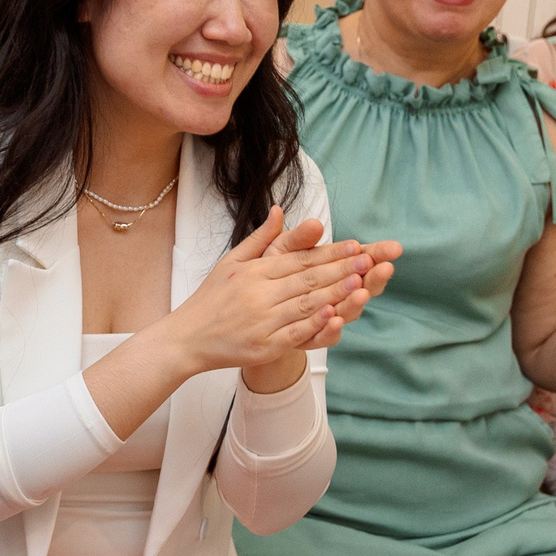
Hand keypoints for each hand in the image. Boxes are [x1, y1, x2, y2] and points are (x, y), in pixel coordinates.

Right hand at [169, 208, 375, 378]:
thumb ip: (260, 238)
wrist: (187, 338)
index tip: (355, 246)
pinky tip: (335, 316)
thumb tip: (279, 210)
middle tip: (369, 260)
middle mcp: (259, 293)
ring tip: (361, 284)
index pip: (299, 259)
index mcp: (255, 271)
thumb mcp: (232, 261)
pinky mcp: (263, 346)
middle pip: (307, 279)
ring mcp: (262, 321)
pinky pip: (294, 333)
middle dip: (341, 269)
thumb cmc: (211, 299)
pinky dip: (315, 324)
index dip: (330, 253)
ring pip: (305, 304)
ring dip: (335, 293)